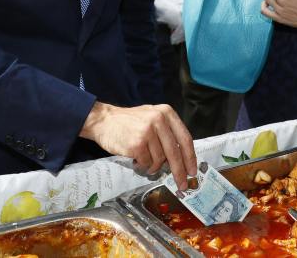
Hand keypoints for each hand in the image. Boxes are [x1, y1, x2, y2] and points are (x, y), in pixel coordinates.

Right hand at [80, 102, 196, 190]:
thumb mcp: (152, 118)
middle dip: (180, 172)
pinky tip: (137, 159)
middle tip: (183, 185)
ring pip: (160, 160)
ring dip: (154, 166)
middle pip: (175, 152)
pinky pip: (146, 163)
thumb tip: (181, 159)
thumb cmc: (129, 122)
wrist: (104, 120)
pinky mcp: (137, 144)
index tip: (193, 171)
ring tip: (145, 160)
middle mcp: (159, 120)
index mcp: (166, 112)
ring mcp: (148, 132)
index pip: (185, 138)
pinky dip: (143, 165)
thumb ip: (167, 133)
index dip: (190, 158)